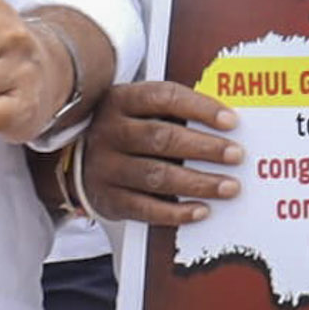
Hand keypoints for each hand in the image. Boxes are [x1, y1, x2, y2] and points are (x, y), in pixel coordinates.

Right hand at [74, 80, 241, 231]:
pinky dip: (176, 212)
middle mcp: (109, 132)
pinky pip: (145, 208)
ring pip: (156, 175)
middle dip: (204, 147)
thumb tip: (224, 124)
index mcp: (120, 100)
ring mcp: (105, 167)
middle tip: (236, 155)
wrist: (72, 159)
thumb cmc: (122, 130)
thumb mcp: (136, 109)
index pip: (164, 97)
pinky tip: (201, 210)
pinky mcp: (107, 198)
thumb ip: (171, 112)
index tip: (231, 121)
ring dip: (198, 182)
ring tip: (229, 186)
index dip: (200, 108)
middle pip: (162, 138)